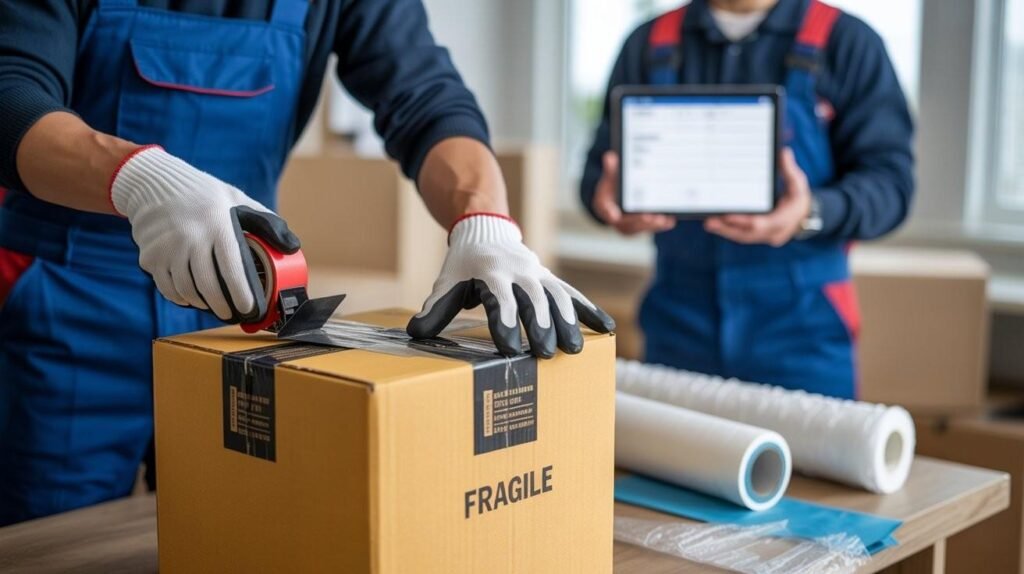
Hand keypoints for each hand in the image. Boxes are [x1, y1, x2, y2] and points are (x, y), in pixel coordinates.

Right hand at [111, 146, 299, 321]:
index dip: (242, 292)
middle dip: (222, 306)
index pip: (232, 267)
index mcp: (217, 224)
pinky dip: (181, 297)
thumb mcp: (237, 200)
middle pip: (208, 285)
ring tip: (214, 306)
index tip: (249, 308)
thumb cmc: (204, 195)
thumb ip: (266, 222)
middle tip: (232, 314)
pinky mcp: (150, 257)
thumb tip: (292, 246)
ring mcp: (167, 248)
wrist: (155, 185)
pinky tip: (192, 297)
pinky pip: (167, 288)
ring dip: (202, 303)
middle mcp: (190, 237)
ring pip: (187, 290)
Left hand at [407, 214, 615, 357]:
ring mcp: (538, 273)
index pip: (499, 298)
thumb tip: (416, 334)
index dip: (503, 322)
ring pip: (558, 297)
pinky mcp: (551, 278)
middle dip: (540, 327)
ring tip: (575, 350)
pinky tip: (607, 330)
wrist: (486, 230)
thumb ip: (436, 308)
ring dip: (568, 322)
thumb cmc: (464, 264)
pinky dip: (590, 310)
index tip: (507, 348)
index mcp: (490, 272)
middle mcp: (518, 271)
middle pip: (533, 299)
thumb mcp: (447, 281)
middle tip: (545, 354)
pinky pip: (573, 294)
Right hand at [592, 152, 676, 234]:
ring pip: (639, 228)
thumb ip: (611, 169)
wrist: (615, 199)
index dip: (610, 213)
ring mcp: (628, 226)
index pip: (606, 210)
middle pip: (626, 224)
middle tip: (649, 217)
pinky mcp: (640, 228)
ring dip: (651, 225)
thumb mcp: (610, 177)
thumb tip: (609, 157)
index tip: (615, 215)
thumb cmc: (612, 187)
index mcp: (604, 207)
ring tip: (662, 219)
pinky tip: (670, 221)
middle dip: (638, 221)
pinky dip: (660, 226)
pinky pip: (650, 228)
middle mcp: (616, 221)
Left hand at [704, 148, 811, 246]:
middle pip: (748, 234)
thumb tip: (784, 152)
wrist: (804, 215)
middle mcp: (775, 232)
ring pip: (743, 237)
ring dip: (725, 231)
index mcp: (786, 219)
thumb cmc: (798, 196)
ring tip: (709, 223)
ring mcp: (767, 237)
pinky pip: (743, 236)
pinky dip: (730, 231)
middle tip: (709, 222)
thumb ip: (790, 169)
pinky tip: (716, 224)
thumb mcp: (798, 182)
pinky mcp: (759, 237)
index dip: (744, 221)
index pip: (763, 224)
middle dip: (728, 228)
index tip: (728, 216)